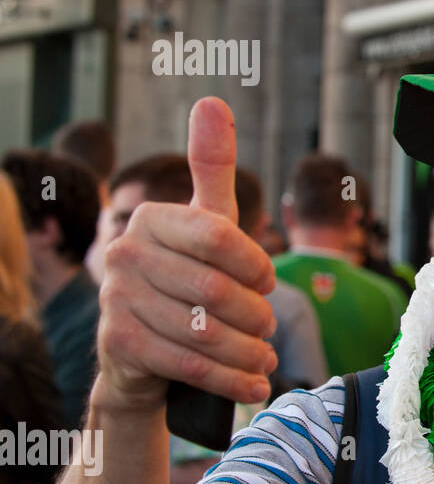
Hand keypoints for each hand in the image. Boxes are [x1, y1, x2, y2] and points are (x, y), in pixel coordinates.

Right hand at [94, 98, 277, 413]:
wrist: (144, 355)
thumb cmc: (188, 278)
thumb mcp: (206, 224)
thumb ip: (211, 167)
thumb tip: (211, 101)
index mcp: (151, 217)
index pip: (221, 235)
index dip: (256, 264)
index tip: (267, 283)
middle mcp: (125, 253)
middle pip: (219, 289)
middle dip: (256, 316)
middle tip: (266, 328)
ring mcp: (116, 299)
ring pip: (209, 331)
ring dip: (249, 351)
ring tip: (262, 356)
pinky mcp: (119, 345)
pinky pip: (192, 364)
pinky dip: (233, 379)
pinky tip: (253, 383)